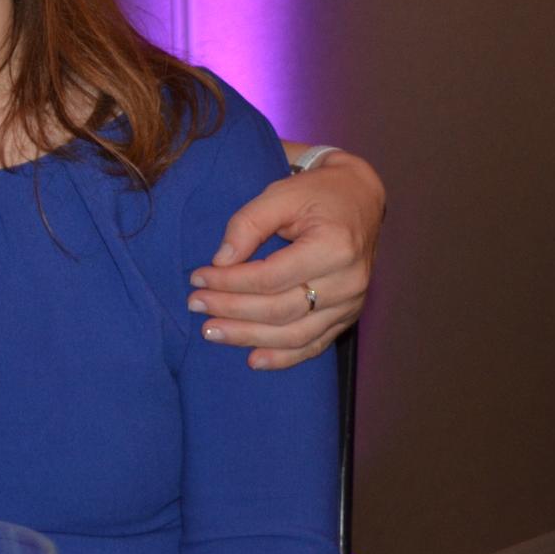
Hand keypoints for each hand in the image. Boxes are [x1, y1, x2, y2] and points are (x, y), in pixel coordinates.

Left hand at [187, 146, 384, 369]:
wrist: (359, 198)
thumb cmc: (316, 193)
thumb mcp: (280, 194)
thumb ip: (248, 224)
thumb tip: (220, 261)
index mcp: (334, 248)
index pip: (271, 277)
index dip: (230, 281)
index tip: (197, 277)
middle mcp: (348, 282)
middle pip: (280, 309)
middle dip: (232, 310)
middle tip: (195, 305)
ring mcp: (352, 303)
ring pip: (295, 334)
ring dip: (250, 337)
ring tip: (212, 332)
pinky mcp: (348, 316)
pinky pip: (315, 344)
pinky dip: (284, 356)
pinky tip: (254, 360)